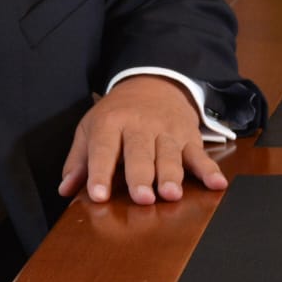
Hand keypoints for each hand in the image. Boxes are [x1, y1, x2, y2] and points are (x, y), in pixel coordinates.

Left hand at [58, 75, 228, 204]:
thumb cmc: (116, 114)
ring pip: (169, 154)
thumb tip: (65, 189)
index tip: (98, 196)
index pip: (103, 149)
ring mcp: (167, 131)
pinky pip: (200, 154)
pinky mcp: (189, 136)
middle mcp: (139, 126)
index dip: (100, 173)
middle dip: (140, 175)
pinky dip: (209, 170)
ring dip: (171, 174)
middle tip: (142, 198)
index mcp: (110, 123)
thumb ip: (78, 160)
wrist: (152, 83)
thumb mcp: (91, 128)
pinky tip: (217, 184)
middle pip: (139, 152)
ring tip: (171, 194)